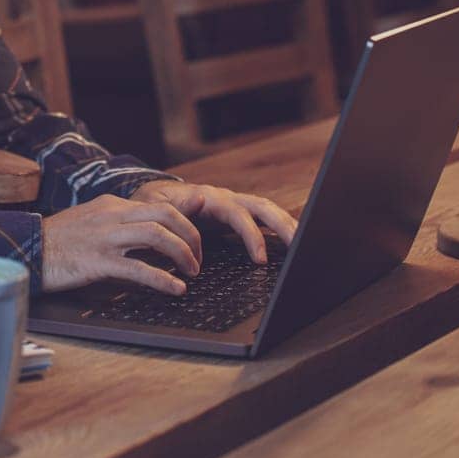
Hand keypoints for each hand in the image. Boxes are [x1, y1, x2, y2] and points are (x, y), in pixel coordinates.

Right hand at [41, 191, 205, 294]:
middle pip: (165, 215)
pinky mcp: (97, 261)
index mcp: (111, 205)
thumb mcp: (90, 221)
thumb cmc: (58, 240)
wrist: (27, 248)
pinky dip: (163, 280)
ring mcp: (105, 237)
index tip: (195, 240)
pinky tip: (176, 289)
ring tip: (192, 272)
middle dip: (190, 236)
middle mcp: (111, 216)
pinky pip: (139, 268)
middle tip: (198, 258)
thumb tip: (148, 235)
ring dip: (182, 254)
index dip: (184, 222)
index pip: (158, 206)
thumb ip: (118, 223)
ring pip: (157, 236)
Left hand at [128, 179, 296, 263]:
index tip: (260, 260)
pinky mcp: (238, 218)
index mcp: (210, 197)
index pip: (238, 213)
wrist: (153, 200)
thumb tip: (199, 201)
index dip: (251, 235)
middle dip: (283, 225)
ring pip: (268, 211)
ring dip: (288, 226)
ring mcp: (234, 207)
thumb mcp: (157, 207)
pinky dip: (280, 230)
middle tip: (300, 249)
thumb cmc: (155, 206)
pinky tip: (294, 245)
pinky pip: (264, 221)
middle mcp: (227, 199)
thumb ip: (176, 207)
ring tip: (305, 247)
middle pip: (262, 207)